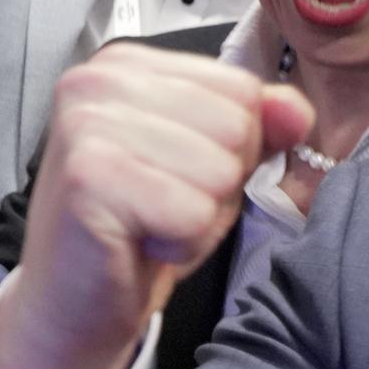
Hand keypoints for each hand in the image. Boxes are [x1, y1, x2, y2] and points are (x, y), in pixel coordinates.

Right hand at [0, 44, 312, 368]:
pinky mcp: (87, 178)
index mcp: (124, 64)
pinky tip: (140, 244)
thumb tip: (295, 109)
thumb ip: (257, 125)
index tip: (176, 174)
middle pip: (235, 125)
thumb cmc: (139, 229)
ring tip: (150, 225)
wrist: (72, 305)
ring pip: (219, 170)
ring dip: (199, 218)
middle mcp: (97, 80)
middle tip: (161, 207)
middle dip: (217, 183)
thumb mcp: (209, 164)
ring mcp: (87, 126)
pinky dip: (181, 244)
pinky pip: (192, 213)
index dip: (232, 147)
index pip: (241, 87)